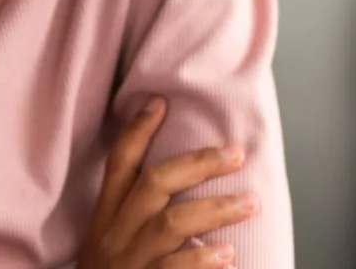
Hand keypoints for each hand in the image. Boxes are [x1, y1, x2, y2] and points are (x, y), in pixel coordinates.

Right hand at [77, 95, 257, 268]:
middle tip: (236, 154)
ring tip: (249, 204)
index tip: (160, 103)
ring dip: (215, 210)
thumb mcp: (109, 244)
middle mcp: (115, 236)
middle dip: (197, 164)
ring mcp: (130, 264)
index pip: (119, 165)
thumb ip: (134, 214)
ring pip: (171, 224)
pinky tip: (228, 257)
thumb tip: (178, 181)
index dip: (138, 131)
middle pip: (153, 184)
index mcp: (106, 219)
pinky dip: (202, 261)